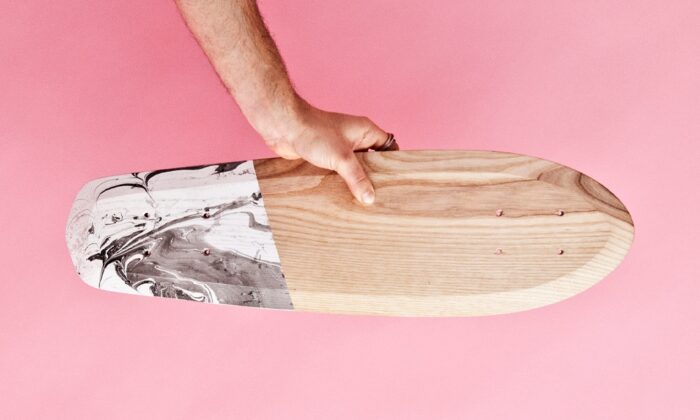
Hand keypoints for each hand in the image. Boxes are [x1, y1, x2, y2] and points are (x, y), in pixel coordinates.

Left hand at [261, 102, 397, 204]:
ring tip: (363, 200)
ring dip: (356, 181)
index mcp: (365, 131)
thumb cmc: (314, 132)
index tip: (395, 179)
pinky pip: (340, 172)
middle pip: (373, 160)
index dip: (393, 161)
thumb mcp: (342, 158)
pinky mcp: (326, 157)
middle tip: (380, 195)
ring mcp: (340, 148)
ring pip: (355, 168)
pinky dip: (342, 182)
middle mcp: (355, 138)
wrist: (284, 127)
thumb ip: (357, 178)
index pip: (389, 146)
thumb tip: (369, 198)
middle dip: (374, 176)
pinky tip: (344, 196)